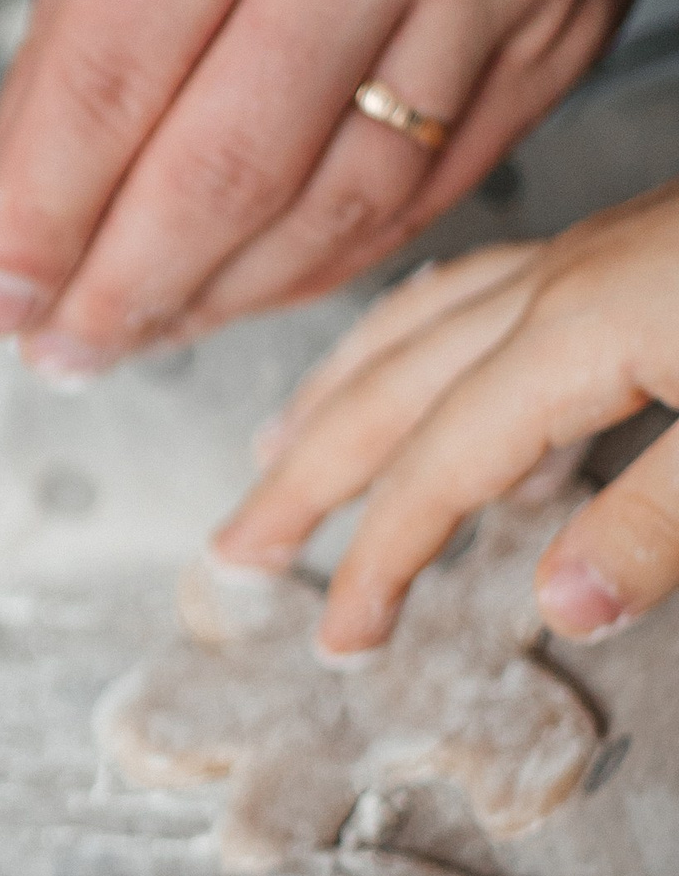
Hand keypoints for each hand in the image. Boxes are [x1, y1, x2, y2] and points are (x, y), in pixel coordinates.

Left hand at [0, 0, 678, 375]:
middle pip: (222, 170)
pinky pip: (434, 186)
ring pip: (338, 204)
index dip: (35, 218)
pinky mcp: (569, 15)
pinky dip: (331, 256)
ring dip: (219, 298)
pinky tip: (253, 280)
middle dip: (116, 289)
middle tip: (52, 343)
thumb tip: (25, 179)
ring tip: (135, 329)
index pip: (108, 80)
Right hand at [209, 184, 678, 650]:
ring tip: (280, 445)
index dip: (380, 558)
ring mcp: (591, 252)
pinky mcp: (630, 241)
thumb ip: (657, 522)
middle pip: (390, 387)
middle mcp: (563, 280)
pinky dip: (413, 331)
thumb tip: (563, 607)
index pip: (439, 464)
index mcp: (582, 330)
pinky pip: (478, 284)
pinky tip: (423, 348)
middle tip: (239, 547)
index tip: (343, 635)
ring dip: (337, 393)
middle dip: (302, 476)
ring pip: (420, 322)